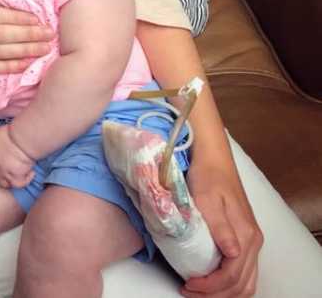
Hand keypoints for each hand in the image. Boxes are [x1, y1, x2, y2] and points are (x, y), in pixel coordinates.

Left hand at [0, 123, 35, 188]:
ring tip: (21, 174)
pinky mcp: (13, 177)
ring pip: (4, 183)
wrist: (22, 137)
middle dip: (2, 175)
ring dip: (12, 180)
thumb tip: (4, 146)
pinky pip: (18, 184)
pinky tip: (31, 172)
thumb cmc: (15, 131)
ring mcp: (1, 171)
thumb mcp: (0, 133)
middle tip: (13, 171)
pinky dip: (25, 180)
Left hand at [180, 158, 261, 297]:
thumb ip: (220, 227)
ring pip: (245, 281)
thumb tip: (232, 254)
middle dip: (216, 295)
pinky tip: (212, 279)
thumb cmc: (207, 175)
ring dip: (224, 292)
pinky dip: (229, 282)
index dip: (210, 286)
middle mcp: (252, 241)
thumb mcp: (208, 199)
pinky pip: (243, 270)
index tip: (189, 285)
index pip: (231, 275)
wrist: (213, 157)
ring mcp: (250, 240)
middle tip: (190, 292)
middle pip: (241, 284)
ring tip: (199, 290)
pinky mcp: (243, 236)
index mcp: (245, 235)